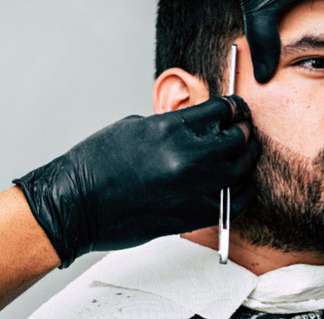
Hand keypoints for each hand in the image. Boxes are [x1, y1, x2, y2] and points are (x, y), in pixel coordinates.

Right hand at [14, 96, 257, 267]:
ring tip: (246, 154)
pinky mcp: (195, 215)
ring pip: (241, 169)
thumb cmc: (96, 166)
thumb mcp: (135, 127)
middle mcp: (188, 156)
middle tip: (244, 130)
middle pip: (237, 138)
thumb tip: (196, 128)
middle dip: (243, 131)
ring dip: (246, 159)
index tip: (238, 110)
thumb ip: (172, 126)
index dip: (234, 108)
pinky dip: (244, 192)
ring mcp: (194, 187)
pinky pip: (236, 203)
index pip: (221, 110)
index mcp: (171, 127)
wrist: (76, 204)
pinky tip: (242, 186)